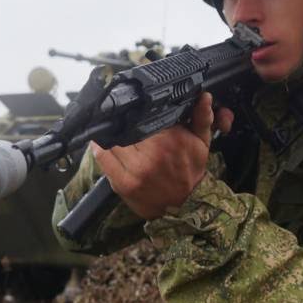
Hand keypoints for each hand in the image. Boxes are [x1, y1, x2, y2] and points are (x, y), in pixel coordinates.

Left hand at [93, 92, 233, 219]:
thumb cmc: (191, 171)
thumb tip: (204, 96)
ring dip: (110, 133)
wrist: (185, 206)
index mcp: (172, 139)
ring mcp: (136, 169)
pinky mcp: (123, 183)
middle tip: (119, 117)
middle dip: (123, 120)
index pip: (146, 114)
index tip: (133, 105)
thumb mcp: (201, 143)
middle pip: (127, 125)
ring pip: (113, 139)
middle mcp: (152, 153)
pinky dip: (99, 148)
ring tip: (110, 129)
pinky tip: (101, 142)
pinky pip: (103, 158)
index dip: (137, 107)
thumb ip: (202, 118)